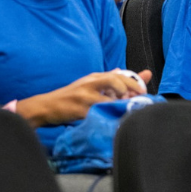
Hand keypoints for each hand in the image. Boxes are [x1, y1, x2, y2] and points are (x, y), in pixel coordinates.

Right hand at [16, 69, 151, 126]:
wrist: (46, 106)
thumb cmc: (70, 96)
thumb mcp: (87, 83)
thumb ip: (105, 78)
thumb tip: (121, 70)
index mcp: (94, 77)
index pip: (118, 74)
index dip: (133, 82)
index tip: (143, 90)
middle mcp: (89, 83)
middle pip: (114, 80)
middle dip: (130, 89)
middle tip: (139, 98)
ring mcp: (83, 97)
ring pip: (107, 99)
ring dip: (121, 105)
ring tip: (129, 110)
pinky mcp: (78, 111)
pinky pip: (97, 114)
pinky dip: (107, 118)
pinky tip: (115, 121)